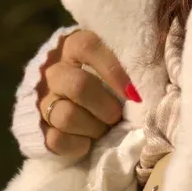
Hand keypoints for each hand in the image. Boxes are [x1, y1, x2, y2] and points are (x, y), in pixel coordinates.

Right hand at [38, 29, 135, 157]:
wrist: (72, 96)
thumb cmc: (106, 74)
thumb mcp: (118, 57)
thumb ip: (132, 56)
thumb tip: (152, 66)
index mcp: (73, 46)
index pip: (88, 47)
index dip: (112, 69)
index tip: (132, 92)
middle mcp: (55, 70)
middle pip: (78, 86)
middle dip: (105, 106)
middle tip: (118, 115)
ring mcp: (43, 100)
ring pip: (66, 116)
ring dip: (93, 128)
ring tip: (104, 129)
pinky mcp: (39, 128)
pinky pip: (55, 140)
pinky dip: (77, 145)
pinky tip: (88, 142)